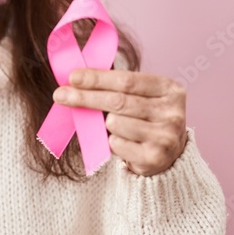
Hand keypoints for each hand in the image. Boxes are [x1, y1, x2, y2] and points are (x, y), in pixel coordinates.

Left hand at [53, 69, 186, 175]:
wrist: (167, 154)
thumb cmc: (145, 118)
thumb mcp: (141, 97)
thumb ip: (115, 87)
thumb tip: (75, 79)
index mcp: (170, 89)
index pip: (127, 80)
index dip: (97, 78)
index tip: (72, 77)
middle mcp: (172, 112)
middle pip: (118, 101)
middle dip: (86, 97)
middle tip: (60, 94)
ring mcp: (166, 136)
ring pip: (115, 123)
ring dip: (105, 124)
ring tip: (116, 126)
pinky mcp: (155, 157)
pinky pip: (116, 144)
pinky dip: (112, 141)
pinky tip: (123, 142)